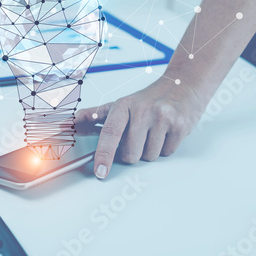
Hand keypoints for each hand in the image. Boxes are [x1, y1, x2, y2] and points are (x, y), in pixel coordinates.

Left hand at [75, 77, 206, 178]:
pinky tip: (166, 132)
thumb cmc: (149, 98)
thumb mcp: (121, 104)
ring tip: (154, 132)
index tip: (100, 171)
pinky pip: (167, 153)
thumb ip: (95, 114)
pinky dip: (166, 147)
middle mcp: (143, 110)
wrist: (183, 84)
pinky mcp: (180, 125)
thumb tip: (72, 121)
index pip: (110, 133)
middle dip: (133, 153)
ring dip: (150, 150)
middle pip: (131, 154)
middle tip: (138, 137)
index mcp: (124, 106)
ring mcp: (163, 117)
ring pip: (149, 156)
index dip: (104, 155)